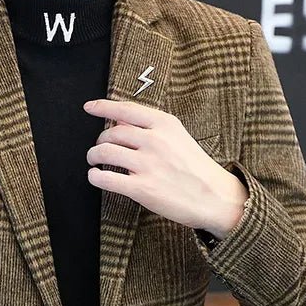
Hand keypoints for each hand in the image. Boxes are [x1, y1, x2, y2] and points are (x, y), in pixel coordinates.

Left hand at [83, 98, 248, 239]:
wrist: (216, 198)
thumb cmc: (196, 169)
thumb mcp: (178, 138)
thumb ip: (150, 128)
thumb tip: (120, 120)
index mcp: (165, 125)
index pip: (126, 109)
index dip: (103, 106)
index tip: (89, 107)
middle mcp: (155, 141)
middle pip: (111, 132)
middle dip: (100, 140)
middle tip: (99, 148)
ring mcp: (148, 165)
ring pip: (104, 152)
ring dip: (93, 156)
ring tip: (94, 161)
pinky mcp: (142, 188)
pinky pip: (106, 179)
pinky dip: (95, 176)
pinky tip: (95, 176)